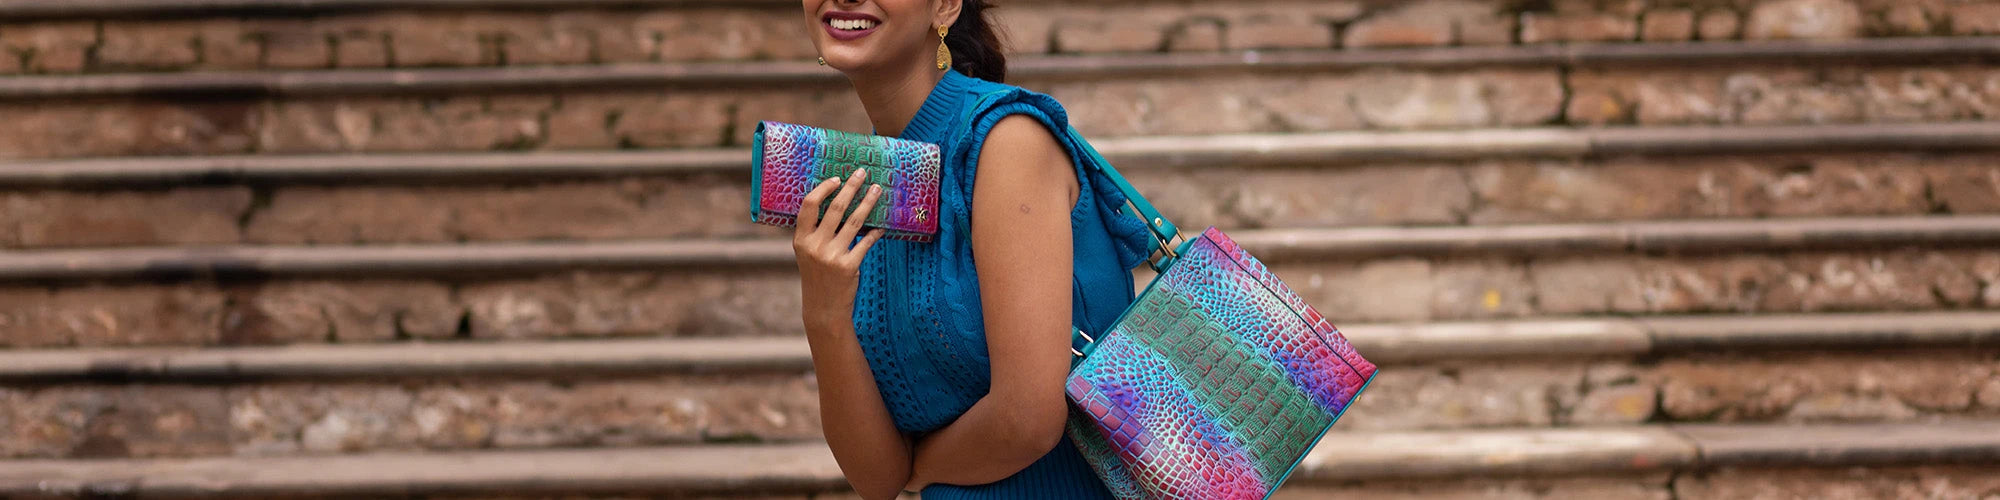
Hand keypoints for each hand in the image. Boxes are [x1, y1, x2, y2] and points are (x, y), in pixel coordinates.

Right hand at [793, 168, 886, 333]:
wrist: (823, 308)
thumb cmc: (818, 276)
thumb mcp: (809, 253)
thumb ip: (817, 232)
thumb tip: (839, 203)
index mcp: (801, 239)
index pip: (809, 206)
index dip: (824, 189)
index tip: (837, 179)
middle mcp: (815, 246)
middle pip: (835, 209)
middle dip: (851, 188)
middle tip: (863, 173)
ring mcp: (832, 256)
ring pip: (854, 222)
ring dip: (868, 203)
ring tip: (877, 190)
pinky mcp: (848, 266)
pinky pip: (866, 243)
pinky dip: (875, 233)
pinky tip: (882, 226)